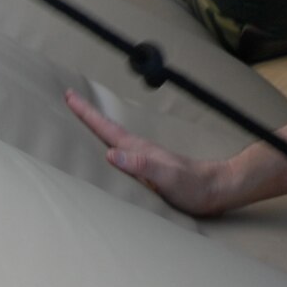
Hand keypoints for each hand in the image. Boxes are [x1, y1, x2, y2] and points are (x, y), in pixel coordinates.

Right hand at [65, 89, 233, 216]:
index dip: (87, 113)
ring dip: (97, 129)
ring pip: (114, 140)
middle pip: (107, 129)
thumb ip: (142, 165)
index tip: (70, 96)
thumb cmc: (193, 186)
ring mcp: (144, 159)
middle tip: (69, 99)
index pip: (107, 129)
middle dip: (87, 114)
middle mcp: (139, 151)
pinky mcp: (148, 171)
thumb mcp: (167, 177)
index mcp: (139, 150)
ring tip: (82, 122)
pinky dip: (109, 147)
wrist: (216, 189)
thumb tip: (111, 153)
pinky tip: (108, 153)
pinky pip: (121, 155)